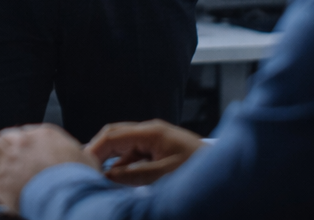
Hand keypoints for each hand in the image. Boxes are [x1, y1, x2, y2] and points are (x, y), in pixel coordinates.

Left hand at [0, 124, 98, 213]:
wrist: (69, 196)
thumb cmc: (80, 181)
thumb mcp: (87, 159)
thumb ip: (79, 153)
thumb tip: (81, 157)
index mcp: (44, 134)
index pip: (25, 132)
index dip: (23, 145)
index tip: (25, 156)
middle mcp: (23, 142)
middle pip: (4, 136)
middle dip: (4, 148)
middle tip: (7, 162)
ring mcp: (9, 159)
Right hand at [86, 120, 204, 185]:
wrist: (229, 169)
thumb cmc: (200, 168)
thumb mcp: (166, 174)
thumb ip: (136, 174)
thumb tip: (108, 176)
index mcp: (151, 132)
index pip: (112, 135)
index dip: (95, 149)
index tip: (83, 165)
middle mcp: (150, 131)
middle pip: (115, 137)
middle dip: (100, 154)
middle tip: (88, 171)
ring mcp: (154, 140)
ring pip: (124, 149)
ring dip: (113, 164)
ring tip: (104, 181)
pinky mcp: (159, 150)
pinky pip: (135, 156)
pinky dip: (126, 168)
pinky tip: (122, 182)